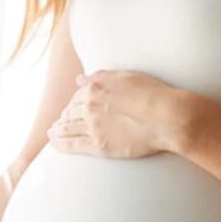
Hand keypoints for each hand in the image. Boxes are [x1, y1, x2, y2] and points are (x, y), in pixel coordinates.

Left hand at [46, 69, 187, 158]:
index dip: (73, 103)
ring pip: (67, 128)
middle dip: (64, 117)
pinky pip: (72, 145)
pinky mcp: (98, 145)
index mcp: (95, 88)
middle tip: (59, 122)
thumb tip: (79, 79)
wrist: (168, 117)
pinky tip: (54, 144)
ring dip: (57, 130)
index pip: (78, 96)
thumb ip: (100, 77)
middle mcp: (89, 106)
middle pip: (70, 112)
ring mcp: (92, 126)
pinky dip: (60, 144)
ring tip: (52, 133)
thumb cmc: (154, 94)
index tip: (72, 108)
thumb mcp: (126, 76)